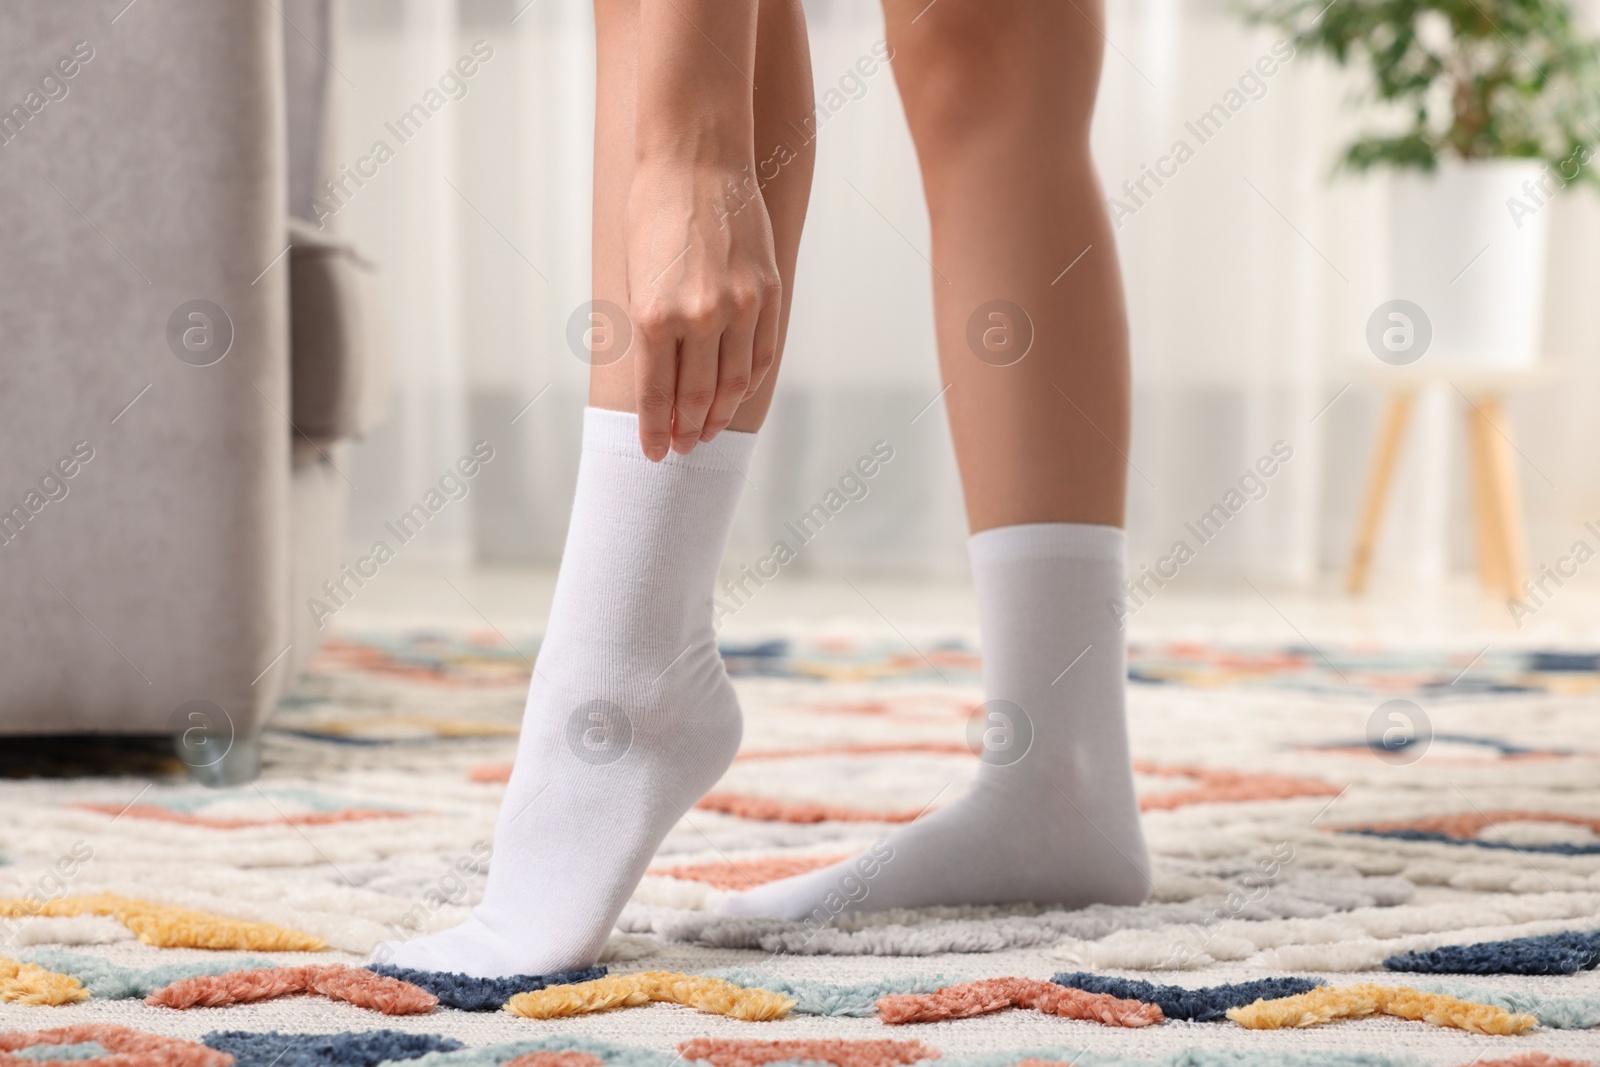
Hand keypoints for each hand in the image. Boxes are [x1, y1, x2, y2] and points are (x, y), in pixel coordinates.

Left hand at [625, 158, 781, 459]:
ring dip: (719, 414)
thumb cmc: (653, 212)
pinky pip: (762, 354)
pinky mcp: (767, 292)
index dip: (655, 432)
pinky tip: (736, 395)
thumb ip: (650, 332)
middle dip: (686, 431)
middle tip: (682, 448)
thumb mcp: (633, 276)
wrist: (697, 160)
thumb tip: (659, 385)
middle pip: (695, 398)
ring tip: (707, 431)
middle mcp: (698, 316)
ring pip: (733, 383)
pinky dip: (749, 382)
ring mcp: (739, 306)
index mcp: (653, 314)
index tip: (654, 453)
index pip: (655, 396)